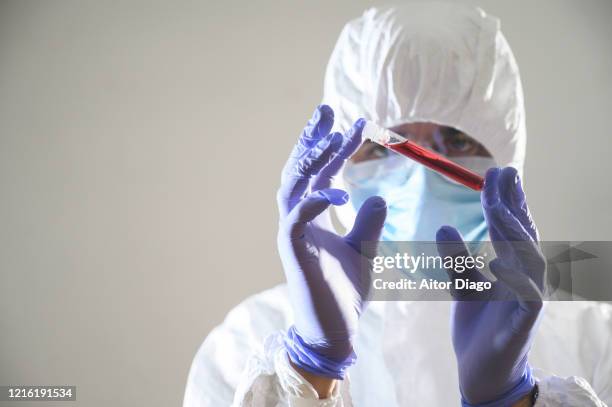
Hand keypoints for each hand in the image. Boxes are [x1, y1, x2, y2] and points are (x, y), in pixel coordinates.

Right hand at [277, 105, 386, 380]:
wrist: (335, 330)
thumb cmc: (344, 292)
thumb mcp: (365, 250)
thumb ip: (369, 223)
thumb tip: (379, 197)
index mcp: (312, 217)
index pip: (320, 173)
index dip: (334, 147)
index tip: (353, 122)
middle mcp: (298, 219)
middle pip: (299, 170)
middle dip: (312, 139)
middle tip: (327, 109)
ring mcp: (292, 233)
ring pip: (293, 186)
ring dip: (310, 160)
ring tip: (330, 136)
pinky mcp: (293, 250)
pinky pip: (299, 216)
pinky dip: (317, 200)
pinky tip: (340, 191)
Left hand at [436, 167, 544, 405]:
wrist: (480, 370)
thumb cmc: (478, 327)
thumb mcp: (462, 284)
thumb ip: (456, 257)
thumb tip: (446, 224)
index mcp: (512, 267)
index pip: (510, 227)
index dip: (505, 200)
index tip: (495, 173)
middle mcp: (525, 277)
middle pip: (523, 233)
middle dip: (512, 202)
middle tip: (502, 173)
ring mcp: (527, 299)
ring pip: (530, 258)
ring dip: (513, 231)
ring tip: (494, 207)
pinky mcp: (524, 322)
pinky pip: (528, 296)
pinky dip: (517, 278)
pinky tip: (498, 263)